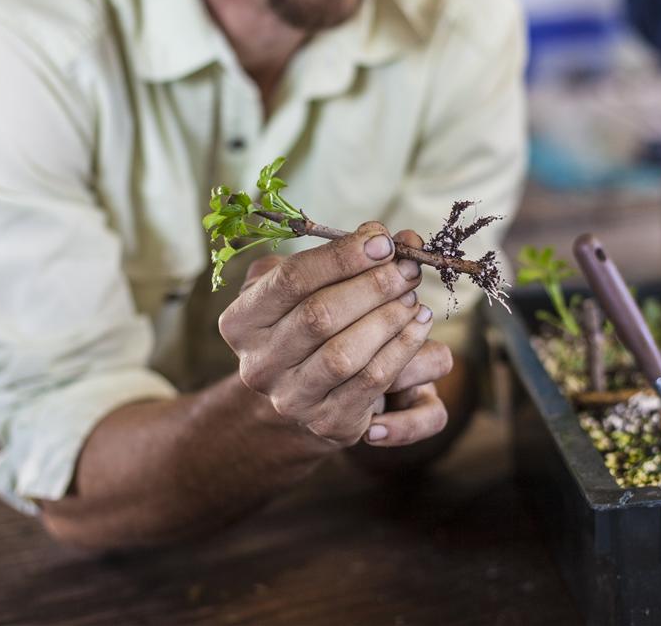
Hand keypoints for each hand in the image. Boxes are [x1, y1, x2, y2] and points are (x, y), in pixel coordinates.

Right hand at [218, 222, 447, 451]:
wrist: (306, 394)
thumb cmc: (308, 322)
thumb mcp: (310, 284)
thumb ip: (345, 255)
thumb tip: (395, 238)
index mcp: (241, 321)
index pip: (291, 280)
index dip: (341, 257)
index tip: (383, 241)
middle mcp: (258, 364)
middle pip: (319, 316)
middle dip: (372, 286)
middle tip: (407, 269)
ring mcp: (291, 399)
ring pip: (344, 354)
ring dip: (387, 319)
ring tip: (412, 297)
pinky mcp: (329, 423)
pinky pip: (370, 382)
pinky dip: (402, 349)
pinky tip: (419, 326)